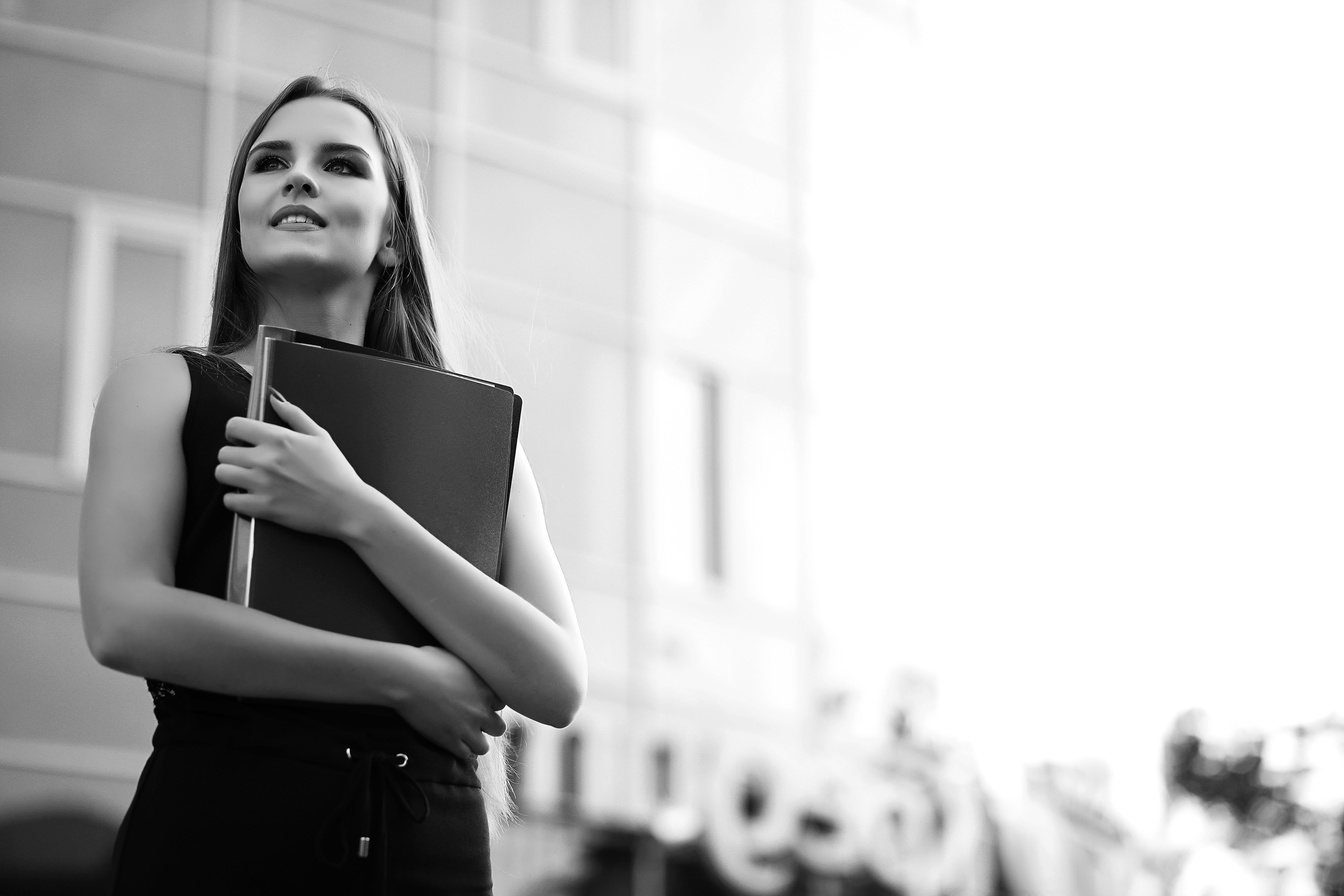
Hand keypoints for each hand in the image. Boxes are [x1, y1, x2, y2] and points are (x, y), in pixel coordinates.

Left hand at [216, 394, 370, 539]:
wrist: (347, 507)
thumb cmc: (337, 472)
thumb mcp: (321, 436)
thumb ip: (294, 415)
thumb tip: (274, 399)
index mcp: (279, 438)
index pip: (234, 425)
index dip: (234, 432)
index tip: (241, 440)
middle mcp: (265, 459)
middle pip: (223, 452)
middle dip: (233, 456)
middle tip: (247, 463)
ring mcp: (261, 484)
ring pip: (221, 474)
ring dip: (231, 476)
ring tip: (246, 480)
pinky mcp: (261, 508)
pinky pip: (229, 500)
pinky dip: (235, 499)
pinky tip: (249, 497)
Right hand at [394, 646, 506, 760]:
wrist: (407, 678)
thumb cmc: (426, 662)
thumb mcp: (455, 658)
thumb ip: (468, 671)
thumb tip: (465, 670)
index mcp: (485, 689)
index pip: (501, 705)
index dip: (488, 706)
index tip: (476, 705)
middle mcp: (481, 710)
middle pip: (498, 728)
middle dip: (486, 727)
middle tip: (471, 723)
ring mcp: (466, 728)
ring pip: (483, 747)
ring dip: (473, 742)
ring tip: (461, 736)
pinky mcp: (449, 741)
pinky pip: (464, 755)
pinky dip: (458, 750)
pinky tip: (449, 742)